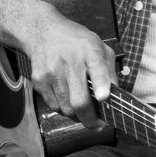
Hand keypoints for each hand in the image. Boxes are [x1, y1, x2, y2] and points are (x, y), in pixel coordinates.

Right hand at [20, 6, 113, 128]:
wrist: (43, 32)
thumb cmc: (76, 42)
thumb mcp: (99, 48)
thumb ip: (109, 72)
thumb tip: (116, 97)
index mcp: (90, 50)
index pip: (97, 68)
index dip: (101, 84)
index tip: (103, 97)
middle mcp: (70, 61)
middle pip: (79, 100)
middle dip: (90, 120)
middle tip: (98, 125)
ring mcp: (52, 72)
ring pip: (66, 109)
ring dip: (77, 115)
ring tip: (83, 108)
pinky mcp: (39, 81)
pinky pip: (54, 106)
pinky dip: (64, 108)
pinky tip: (67, 98)